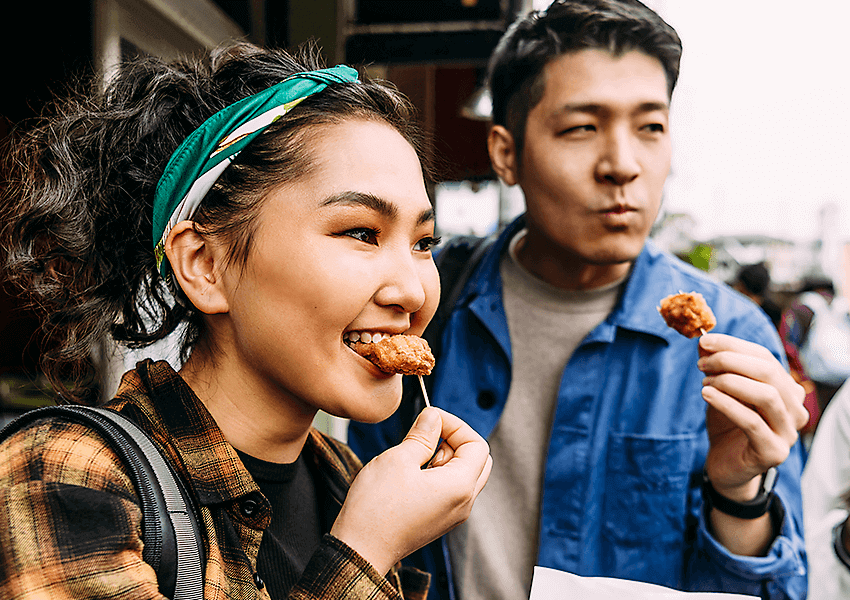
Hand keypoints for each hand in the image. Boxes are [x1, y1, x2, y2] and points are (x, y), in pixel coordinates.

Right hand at [330, 407, 491, 574]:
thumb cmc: (376, 509)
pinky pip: (451, 490)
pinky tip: (412, 474)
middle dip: (454, 440)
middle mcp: (463, 503)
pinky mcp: (439, 521)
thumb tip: (432, 418)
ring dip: (445, 457)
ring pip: (464, 475)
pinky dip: (438, 474)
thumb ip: (422, 435)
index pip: (477, 445)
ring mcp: (453, 515)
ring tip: (415, 455)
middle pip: (477, 460)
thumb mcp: (398, 459)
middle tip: (427, 434)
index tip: (432, 418)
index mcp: (460, 486)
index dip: (456, 425)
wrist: (360, 549)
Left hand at [698, 333, 807, 499]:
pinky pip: (751, 422)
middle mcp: (795, 409)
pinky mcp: (774, 452)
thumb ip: (716, 368)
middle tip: (702, 363)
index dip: (734, 346)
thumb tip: (703, 341)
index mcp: (786, 390)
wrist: (725, 465)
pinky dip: (727, 404)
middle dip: (730, 361)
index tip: (705, 340)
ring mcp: (788, 432)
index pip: (765, 358)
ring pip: (765, 395)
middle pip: (768, 372)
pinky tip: (706, 395)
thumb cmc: (726, 424)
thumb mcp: (721, 391)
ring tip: (704, 382)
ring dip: (729, 382)